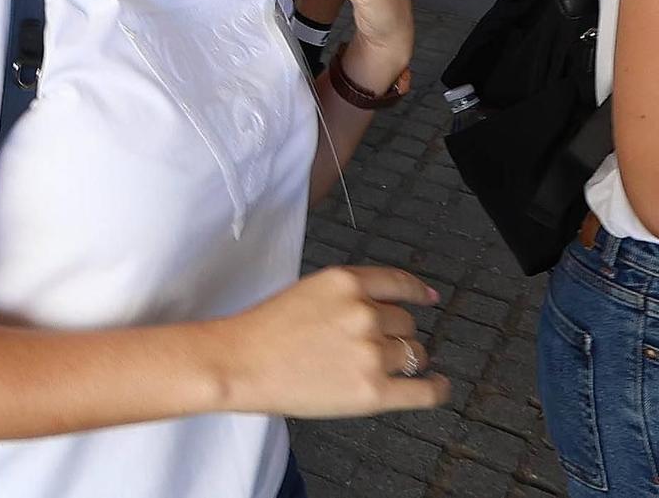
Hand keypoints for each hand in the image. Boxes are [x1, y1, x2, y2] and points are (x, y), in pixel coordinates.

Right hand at [219, 267, 447, 418]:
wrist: (236, 364)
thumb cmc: (260, 332)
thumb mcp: (306, 292)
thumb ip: (345, 296)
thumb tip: (387, 309)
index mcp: (344, 282)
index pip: (399, 283)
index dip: (418, 292)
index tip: (428, 298)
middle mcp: (363, 313)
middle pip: (405, 322)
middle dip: (393, 333)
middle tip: (369, 345)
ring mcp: (370, 353)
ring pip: (414, 353)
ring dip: (403, 359)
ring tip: (380, 367)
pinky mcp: (373, 390)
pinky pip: (424, 391)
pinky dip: (436, 388)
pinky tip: (436, 385)